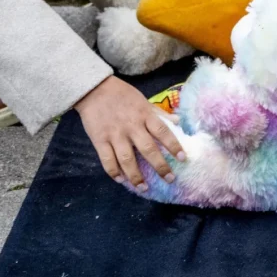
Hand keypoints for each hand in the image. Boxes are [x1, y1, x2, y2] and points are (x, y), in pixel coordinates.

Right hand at [74, 75, 183, 190]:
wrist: (94, 89)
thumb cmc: (122, 94)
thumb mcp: (143, 100)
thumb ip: (159, 113)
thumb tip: (178, 122)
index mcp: (144, 115)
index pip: (163, 132)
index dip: (174, 146)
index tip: (182, 158)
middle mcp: (132, 126)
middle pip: (148, 149)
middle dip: (160, 166)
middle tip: (170, 179)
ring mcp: (115, 134)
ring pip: (127, 159)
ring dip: (136, 176)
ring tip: (144, 188)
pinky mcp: (99, 140)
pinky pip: (107, 160)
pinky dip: (114, 172)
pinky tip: (121, 180)